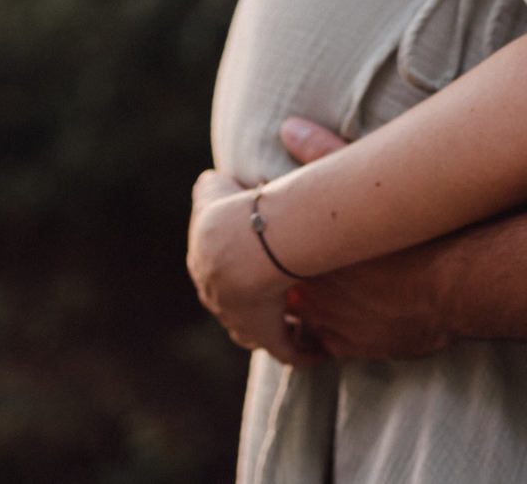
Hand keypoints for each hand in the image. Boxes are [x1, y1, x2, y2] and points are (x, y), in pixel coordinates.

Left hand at [187, 171, 317, 364]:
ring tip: (297, 320)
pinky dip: (304, 352)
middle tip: (275, 293)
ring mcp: (241, 322)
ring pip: (255, 329)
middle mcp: (219, 299)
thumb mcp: (213, 190)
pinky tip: (319, 351)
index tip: (252, 267)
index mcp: (206, 266)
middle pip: (233, 306)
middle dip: (250, 301)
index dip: (235, 272)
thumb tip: (216, 175)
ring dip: (275, 325)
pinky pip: (287, 350)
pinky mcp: (267, 335)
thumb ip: (211, 184)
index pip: (218, 276)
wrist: (242, 246)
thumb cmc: (231, 213)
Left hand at [275, 117, 456, 361]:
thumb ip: (322, 156)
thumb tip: (289, 127)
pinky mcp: (348, 347)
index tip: (276, 235)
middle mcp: (305, 290)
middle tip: (292, 263)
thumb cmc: (412, 231)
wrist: (455, 282)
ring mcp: (325, 323)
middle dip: (276, 277)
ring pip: (293, 320)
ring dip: (299, 306)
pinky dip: (325, 332)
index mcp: (300, 252)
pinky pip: (321, 345)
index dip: (268, 242)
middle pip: (272, 287)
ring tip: (313, 290)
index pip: (262, 250)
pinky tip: (337, 317)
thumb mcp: (361, 184)